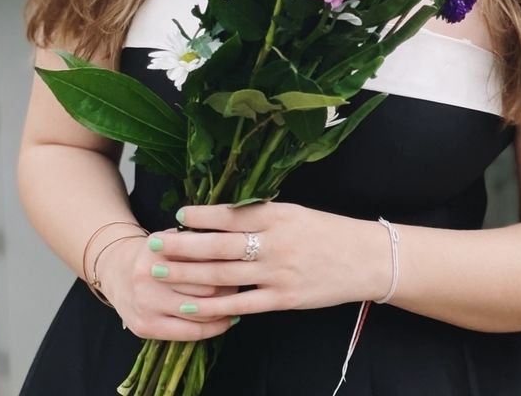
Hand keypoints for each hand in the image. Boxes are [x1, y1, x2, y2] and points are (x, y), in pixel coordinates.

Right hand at [95, 232, 239, 340]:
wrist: (116, 270)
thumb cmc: (156, 253)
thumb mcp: (171, 238)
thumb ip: (196, 240)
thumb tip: (235, 244)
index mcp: (158, 249)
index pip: (205, 259)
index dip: (228, 262)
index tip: (244, 262)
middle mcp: (149, 277)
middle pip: (205, 287)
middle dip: (230, 286)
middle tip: (245, 282)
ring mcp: (146, 305)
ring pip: (199, 312)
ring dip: (224, 309)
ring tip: (239, 302)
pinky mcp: (145, 327)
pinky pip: (188, 333)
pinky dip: (212, 329)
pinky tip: (225, 322)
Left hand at [140, 202, 390, 320]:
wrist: (366, 259)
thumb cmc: (328, 232)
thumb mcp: (295, 212)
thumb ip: (262, 214)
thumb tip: (223, 214)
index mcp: (277, 215)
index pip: (230, 214)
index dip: (201, 216)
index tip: (178, 215)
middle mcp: (274, 242)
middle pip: (218, 245)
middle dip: (181, 245)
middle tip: (153, 244)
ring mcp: (277, 273)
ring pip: (223, 275)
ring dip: (187, 275)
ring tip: (160, 272)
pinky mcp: (283, 299)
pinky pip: (240, 304)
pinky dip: (212, 307)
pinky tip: (189, 308)